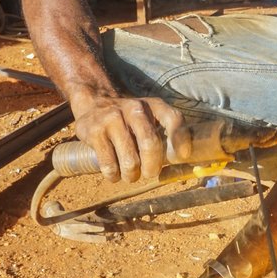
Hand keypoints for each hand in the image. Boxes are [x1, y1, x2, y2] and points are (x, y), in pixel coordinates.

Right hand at [72, 96, 189, 181]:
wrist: (93, 102)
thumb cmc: (129, 118)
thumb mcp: (149, 115)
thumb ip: (165, 133)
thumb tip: (182, 161)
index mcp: (153, 106)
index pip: (173, 118)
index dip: (181, 139)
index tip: (182, 156)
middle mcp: (134, 109)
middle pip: (150, 144)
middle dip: (152, 167)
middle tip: (149, 173)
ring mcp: (113, 119)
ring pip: (130, 161)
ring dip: (132, 175)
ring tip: (130, 174)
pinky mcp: (95, 132)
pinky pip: (109, 165)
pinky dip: (113, 175)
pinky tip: (113, 171)